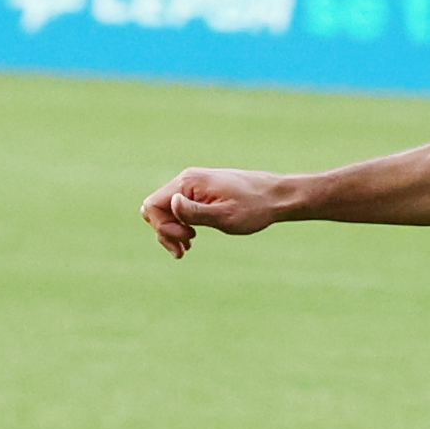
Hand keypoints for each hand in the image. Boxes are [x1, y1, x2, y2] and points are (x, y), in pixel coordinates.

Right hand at [141, 167, 300, 256]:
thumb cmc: (254, 207)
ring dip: (172, 231)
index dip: (162, 227)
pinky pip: (179, 209)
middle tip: (186, 248)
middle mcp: (187, 180)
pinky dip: (180, 225)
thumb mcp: (226, 215)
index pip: (153, 205)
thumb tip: (171, 204)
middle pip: (156, 208)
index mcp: (189, 182)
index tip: (187, 239)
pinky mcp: (200, 192)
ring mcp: (193, 185)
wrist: (276, 196)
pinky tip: (191, 239)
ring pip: (166, 210)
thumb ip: (196, 212)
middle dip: (165, 231)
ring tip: (187, 248)